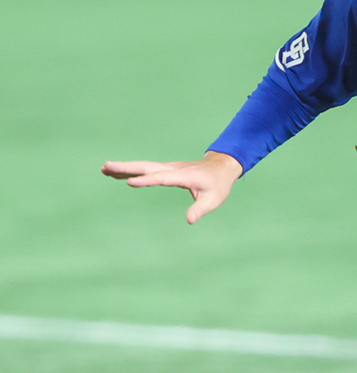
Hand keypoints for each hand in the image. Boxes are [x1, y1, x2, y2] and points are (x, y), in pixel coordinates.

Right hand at [101, 151, 242, 224]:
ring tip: (104, 168)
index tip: (130, 182)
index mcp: (185, 176)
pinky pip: (147, 169)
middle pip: (147, 167)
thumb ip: (201, 209)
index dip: (147, 180)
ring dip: (125, 168)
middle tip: (106, 166)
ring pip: (144, 166)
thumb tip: (189, 220)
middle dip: (127, 167)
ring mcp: (169, 168)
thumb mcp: (214, 199)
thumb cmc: (218, 184)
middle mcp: (174, 169)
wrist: (222, 166)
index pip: (162, 178)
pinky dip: (132, 170)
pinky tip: (117, 173)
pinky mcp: (167, 170)